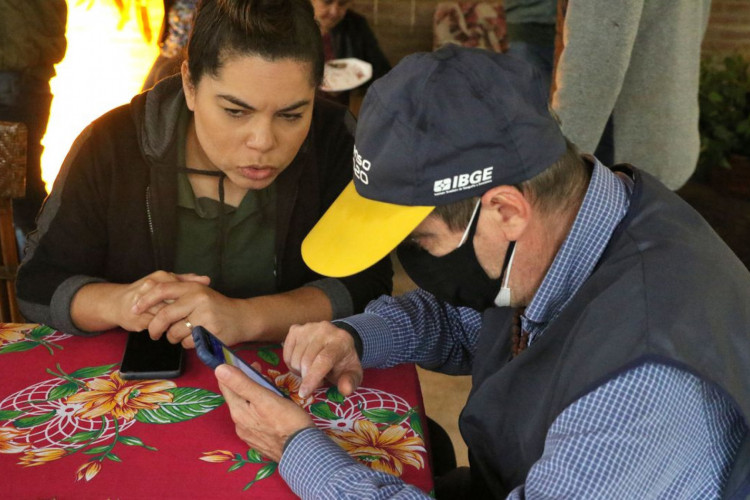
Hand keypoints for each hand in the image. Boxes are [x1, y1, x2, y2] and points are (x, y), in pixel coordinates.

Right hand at [70, 271, 208, 332]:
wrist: (116, 303)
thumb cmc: (146, 292)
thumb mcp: (166, 282)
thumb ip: (186, 280)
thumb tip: (207, 279)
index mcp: (161, 277)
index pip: (184, 289)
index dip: (193, 301)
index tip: (200, 307)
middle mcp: (151, 287)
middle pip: (176, 303)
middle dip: (185, 313)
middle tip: (193, 319)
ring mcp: (143, 302)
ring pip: (167, 316)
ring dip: (175, 323)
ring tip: (183, 326)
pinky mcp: (138, 317)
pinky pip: (157, 326)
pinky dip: (165, 329)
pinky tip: (169, 330)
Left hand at [133, 281, 253, 347]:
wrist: (243, 318)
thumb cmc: (217, 307)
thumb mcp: (199, 294)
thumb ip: (178, 293)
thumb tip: (147, 292)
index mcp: (193, 287)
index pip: (162, 290)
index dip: (145, 300)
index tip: (134, 309)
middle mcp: (198, 299)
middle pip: (164, 315)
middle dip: (154, 327)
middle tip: (152, 334)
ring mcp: (205, 315)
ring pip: (174, 332)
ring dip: (172, 338)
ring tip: (181, 335)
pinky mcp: (210, 331)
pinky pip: (186, 342)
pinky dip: (186, 344)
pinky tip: (195, 339)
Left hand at [215, 364, 313, 461]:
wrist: (302, 452)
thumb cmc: (287, 421)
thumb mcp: (265, 398)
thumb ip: (242, 383)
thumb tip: (219, 369)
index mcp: (238, 412)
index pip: (225, 386)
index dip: (232, 371)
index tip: (244, 362)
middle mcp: (239, 424)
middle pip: (236, 397)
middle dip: (245, 382)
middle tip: (261, 371)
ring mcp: (249, 435)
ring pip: (246, 409)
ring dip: (252, 396)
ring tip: (268, 389)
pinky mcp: (259, 441)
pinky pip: (254, 420)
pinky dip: (258, 410)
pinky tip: (271, 409)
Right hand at [283, 321, 362, 398]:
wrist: (336, 342)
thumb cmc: (343, 361)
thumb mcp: (352, 374)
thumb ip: (351, 382)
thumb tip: (345, 389)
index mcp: (341, 340)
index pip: (324, 359)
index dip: (312, 378)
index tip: (304, 393)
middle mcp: (324, 329)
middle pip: (306, 361)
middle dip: (307, 378)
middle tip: (317, 381)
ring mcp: (308, 327)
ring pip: (295, 359)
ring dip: (299, 372)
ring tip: (311, 371)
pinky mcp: (295, 329)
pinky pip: (286, 354)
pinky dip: (291, 365)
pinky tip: (302, 364)